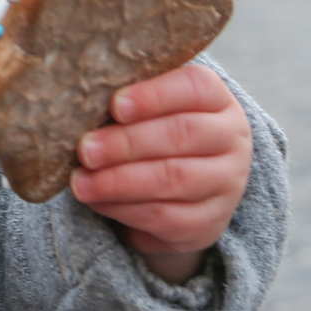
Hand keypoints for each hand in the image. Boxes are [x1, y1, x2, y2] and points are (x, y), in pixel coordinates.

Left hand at [68, 63, 253, 284]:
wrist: (184, 190)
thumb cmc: (155, 133)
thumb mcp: (149, 110)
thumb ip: (127, 101)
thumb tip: (79, 98)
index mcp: (217, 99)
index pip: (194, 87)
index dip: (154, 96)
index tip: (115, 105)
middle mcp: (232, 139)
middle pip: (182, 134)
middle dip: (127, 143)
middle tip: (85, 150)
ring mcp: (226, 183)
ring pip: (173, 178)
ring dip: (120, 181)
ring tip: (81, 182)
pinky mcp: (210, 222)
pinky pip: (166, 217)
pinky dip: (125, 209)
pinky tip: (98, 201)